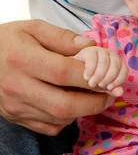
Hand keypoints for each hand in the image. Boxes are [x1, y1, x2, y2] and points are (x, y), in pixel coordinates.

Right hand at [0, 19, 115, 135]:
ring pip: (58, 119)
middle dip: (94, 102)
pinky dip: (66, 119)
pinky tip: (73, 105)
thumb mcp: (32, 28)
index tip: (109, 76)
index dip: (91, 76)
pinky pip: (48, 127)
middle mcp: (18, 87)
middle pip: (63, 104)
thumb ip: (62, 37)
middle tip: (111, 94)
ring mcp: (16, 107)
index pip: (63, 72)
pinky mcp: (16, 118)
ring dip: (82, 111)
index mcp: (23, 59)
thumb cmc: (8, 41)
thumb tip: (90, 47)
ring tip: (96, 97)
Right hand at [73, 46, 127, 96]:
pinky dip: (91, 70)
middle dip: (108, 78)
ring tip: (92, 83)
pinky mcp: (88, 51)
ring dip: (99, 75)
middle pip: (116, 65)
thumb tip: (120, 92)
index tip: (110, 88)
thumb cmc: (90, 81)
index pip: (124, 69)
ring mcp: (99, 51)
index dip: (119, 79)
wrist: (72, 75)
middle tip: (100, 85)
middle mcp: (109, 54)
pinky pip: (93, 59)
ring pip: (105, 62)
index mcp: (116, 62)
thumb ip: (110, 89)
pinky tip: (86, 77)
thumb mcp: (101, 87)